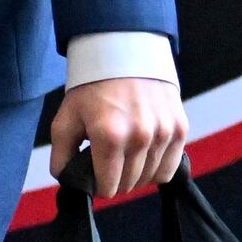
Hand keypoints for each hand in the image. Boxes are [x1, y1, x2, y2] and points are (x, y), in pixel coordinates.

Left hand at [52, 75, 189, 199]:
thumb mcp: (66, 119)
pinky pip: (169, 169)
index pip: (107, 187)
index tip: (94, 173)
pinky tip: (143, 155)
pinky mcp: (179, 128)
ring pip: (149, 179)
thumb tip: (69, 182)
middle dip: (115, 180)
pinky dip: (156, 169)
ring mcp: (163, 133)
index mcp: (109, 136)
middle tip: (107, 162)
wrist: (124, 53)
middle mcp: (140, 136)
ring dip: (135, 175)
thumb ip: (61, 157)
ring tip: (125, 156)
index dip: (97, 185)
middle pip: (128, 185)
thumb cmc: (92, 88)